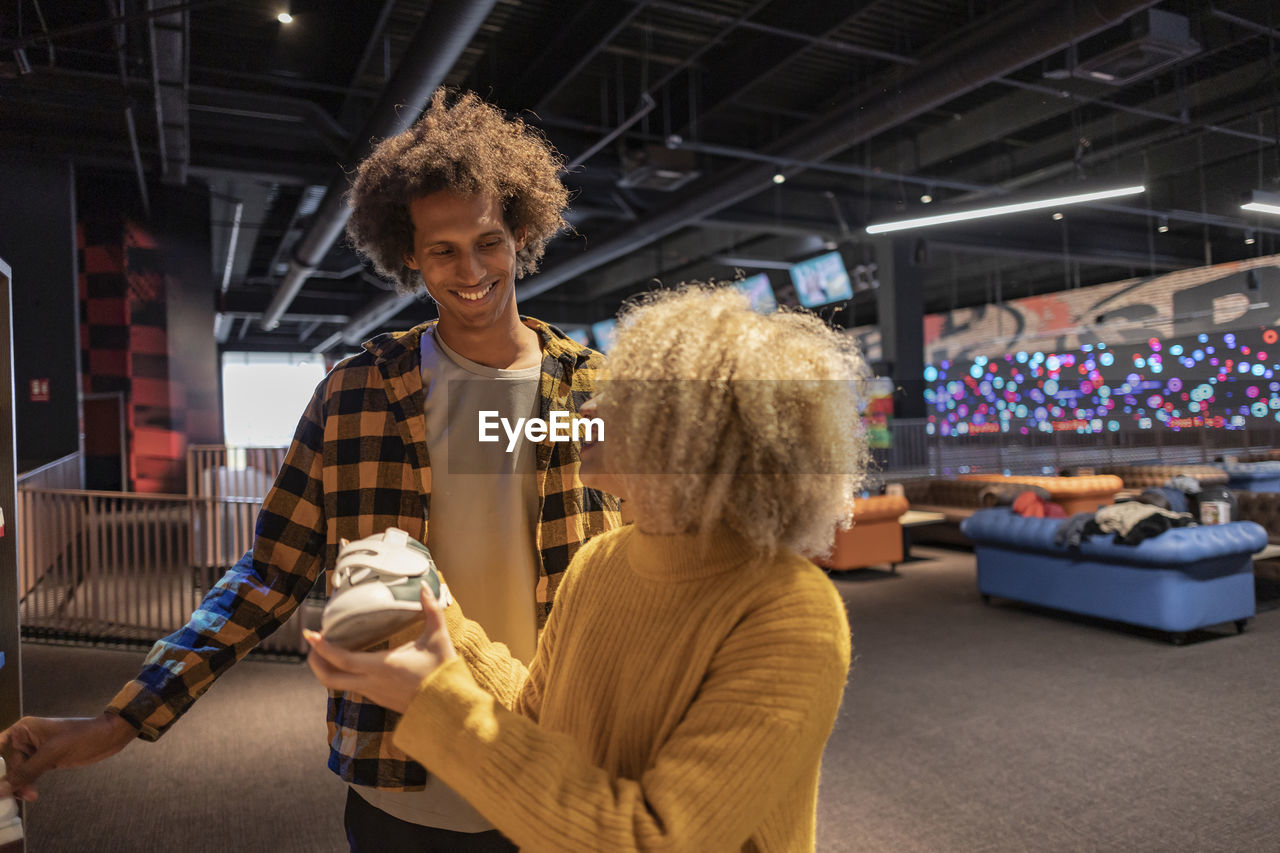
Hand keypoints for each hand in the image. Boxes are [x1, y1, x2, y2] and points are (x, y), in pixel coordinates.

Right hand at [0, 712, 137, 801]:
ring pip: (19, 772)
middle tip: (18, 796)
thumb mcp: (52, 754)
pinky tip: (30, 795)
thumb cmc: (82, 737)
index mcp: (23, 729)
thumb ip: (26, 772)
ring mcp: (36, 751)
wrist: (109, 737)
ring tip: (30, 796)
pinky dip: (28, 785)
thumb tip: (1, 789)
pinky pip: (30, 775)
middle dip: (12, 780)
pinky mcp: (46, 761)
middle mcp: (26, 739)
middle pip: (9, 764)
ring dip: (21, 786)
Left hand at [305, 583, 457, 713]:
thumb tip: (425, 586)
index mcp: (382, 666)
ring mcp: (374, 693)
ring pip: (339, 685)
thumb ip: (432, 609)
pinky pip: (353, 687)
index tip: (309, 634)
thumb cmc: (443, 672)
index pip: (342, 659)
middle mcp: (372, 683)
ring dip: (328, 668)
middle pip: (330, 678)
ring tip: (326, 651)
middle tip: (312, 643)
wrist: (448, 706)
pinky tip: (350, 662)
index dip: (322, 647)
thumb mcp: (438, 637)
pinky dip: (344, 674)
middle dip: (315, 661)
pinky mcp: (379, 699)